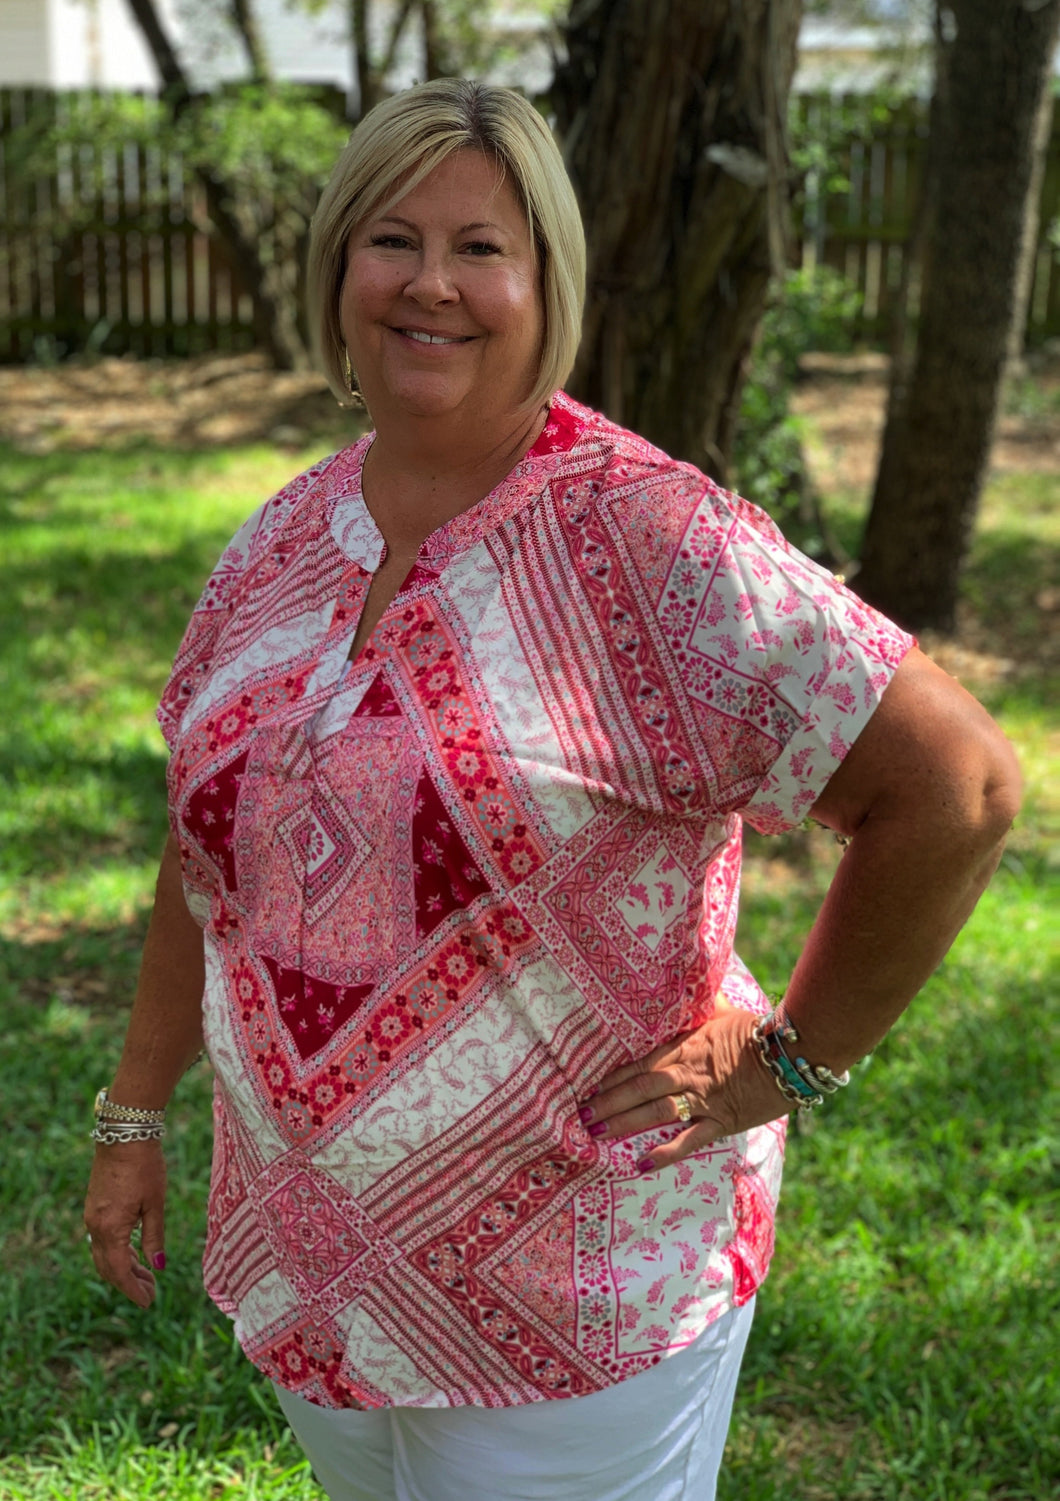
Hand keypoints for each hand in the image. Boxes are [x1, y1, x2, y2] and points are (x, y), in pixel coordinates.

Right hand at [84, 1140, 166, 1308]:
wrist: (124, 1135)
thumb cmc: (145, 1166)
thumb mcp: (155, 1204)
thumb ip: (154, 1237)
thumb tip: (159, 1266)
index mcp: (110, 1229)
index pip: (119, 1271)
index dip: (133, 1290)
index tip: (148, 1303)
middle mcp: (95, 1226)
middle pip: (108, 1267)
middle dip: (128, 1283)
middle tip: (150, 1293)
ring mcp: (92, 1216)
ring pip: (104, 1254)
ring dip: (123, 1268)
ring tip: (146, 1277)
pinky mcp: (94, 1206)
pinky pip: (102, 1240)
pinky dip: (117, 1252)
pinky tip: (133, 1254)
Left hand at [577, 1004, 788, 1172]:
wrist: (789, 1056)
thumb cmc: (757, 1031)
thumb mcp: (724, 1011)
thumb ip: (702, 1003)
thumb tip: (693, 979)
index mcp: (684, 1047)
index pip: (639, 1063)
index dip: (613, 1076)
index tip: (590, 1085)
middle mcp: (686, 1073)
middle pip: (638, 1087)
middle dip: (608, 1102)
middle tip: (581, 1114)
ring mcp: (702, 1100)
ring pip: (654, 1112)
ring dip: (624, 1123)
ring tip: (597, 1133)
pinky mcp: (721, 1122)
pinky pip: (689, 1140)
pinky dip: (665, 1153)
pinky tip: (642, 1163)